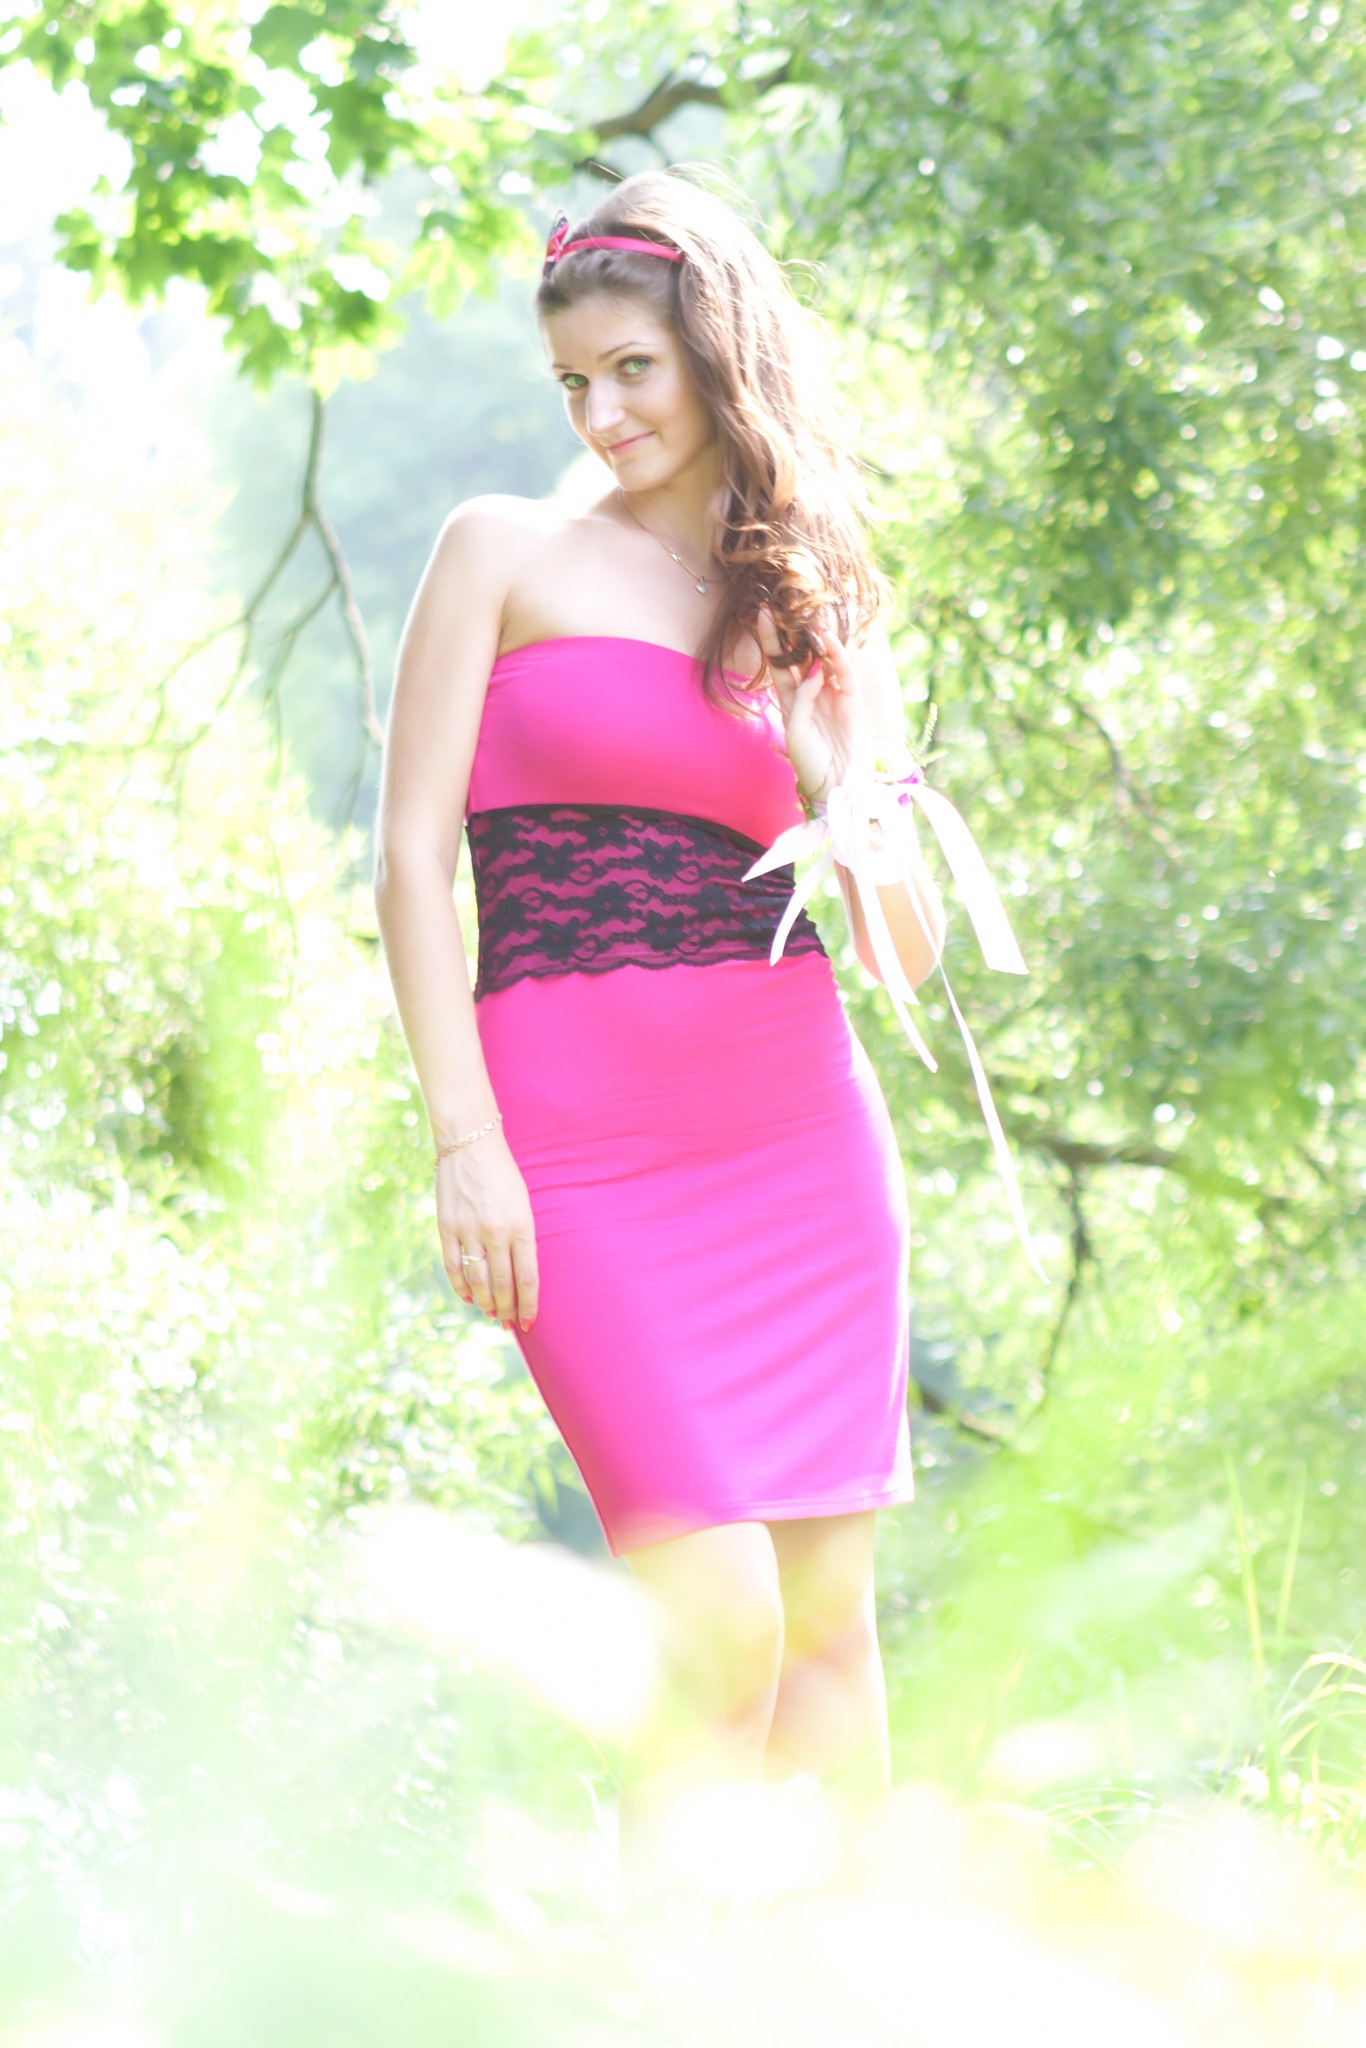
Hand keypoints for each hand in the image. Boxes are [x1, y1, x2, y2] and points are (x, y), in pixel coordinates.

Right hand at [436, 1129, 538, 1333]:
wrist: (470, 1143)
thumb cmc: (503, 1174)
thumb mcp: (523, 1203)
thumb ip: (522, 1237)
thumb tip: (519, 1273)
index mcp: (521, 1225)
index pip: (527, 1277)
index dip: (529, 1305)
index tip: (530, 1323)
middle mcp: (495, 1232)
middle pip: (503, 1284)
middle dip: (508, 1310)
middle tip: (510, 1326)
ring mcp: (468, 1231)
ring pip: (478, 1281)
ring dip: (486, 1303)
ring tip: (492, 1315)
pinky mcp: (446, 1227)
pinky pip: (453, 1266)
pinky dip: (461, 1287)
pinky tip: (468, 1298)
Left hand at [756, 608, 870, 808]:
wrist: (835, 787)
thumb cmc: (810, 764)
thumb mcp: (795, 731)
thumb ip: (802, 698)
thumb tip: (817, 668)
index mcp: (790, 701)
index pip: (778, 664)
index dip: (770, 640)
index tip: (760, 614)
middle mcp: (810, 693)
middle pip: (800, 656)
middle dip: (792, 631)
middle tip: (784, 605)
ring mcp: (832, 694)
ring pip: (824, 658)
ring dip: (816, 637)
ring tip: (807, 614)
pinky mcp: (851, 700)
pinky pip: (844, 672)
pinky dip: (838, 655)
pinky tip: (828, 639)